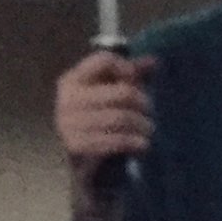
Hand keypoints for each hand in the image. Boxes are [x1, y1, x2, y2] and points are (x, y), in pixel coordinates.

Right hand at [54, 51, 156, 199]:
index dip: (127, 68)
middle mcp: (67, 99)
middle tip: (151, 111)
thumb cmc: (98, 118)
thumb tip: (154, 61)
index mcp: (72, 80)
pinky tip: (143, 144)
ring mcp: (69, 124)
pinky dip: (133, 142)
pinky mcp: (76, 146)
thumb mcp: (109, 92)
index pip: (104, 61)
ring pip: (121, 118)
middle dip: (142, 102)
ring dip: (142, 125)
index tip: (137, 81)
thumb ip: (130, 75)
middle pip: (121, 93)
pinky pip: (114, 141)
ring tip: (149, 129)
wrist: (80, 160)